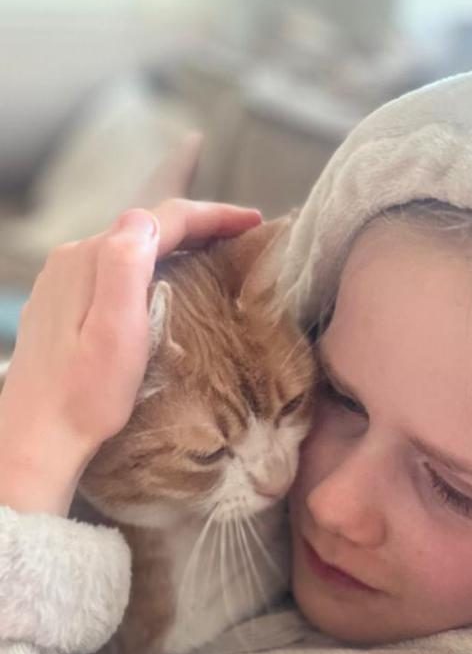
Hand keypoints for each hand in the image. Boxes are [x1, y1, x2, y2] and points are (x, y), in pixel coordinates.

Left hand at [0, 198, 261, 514]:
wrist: (37, 437)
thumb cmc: (83, 396)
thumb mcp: (116, 330)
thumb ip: (126, 264)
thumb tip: (145, 218)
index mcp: (91, 259)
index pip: (162, 219)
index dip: (214, 215)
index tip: (253, 222)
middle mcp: (72, 259)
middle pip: (146, 228)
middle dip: (198, 227)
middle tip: (242, 238)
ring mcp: (61, 280)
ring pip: (128, 248)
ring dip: (173, 247)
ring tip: (213, 258)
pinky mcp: (58, 304)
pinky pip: (110, 270)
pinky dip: (146, 269)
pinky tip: (162, 288)